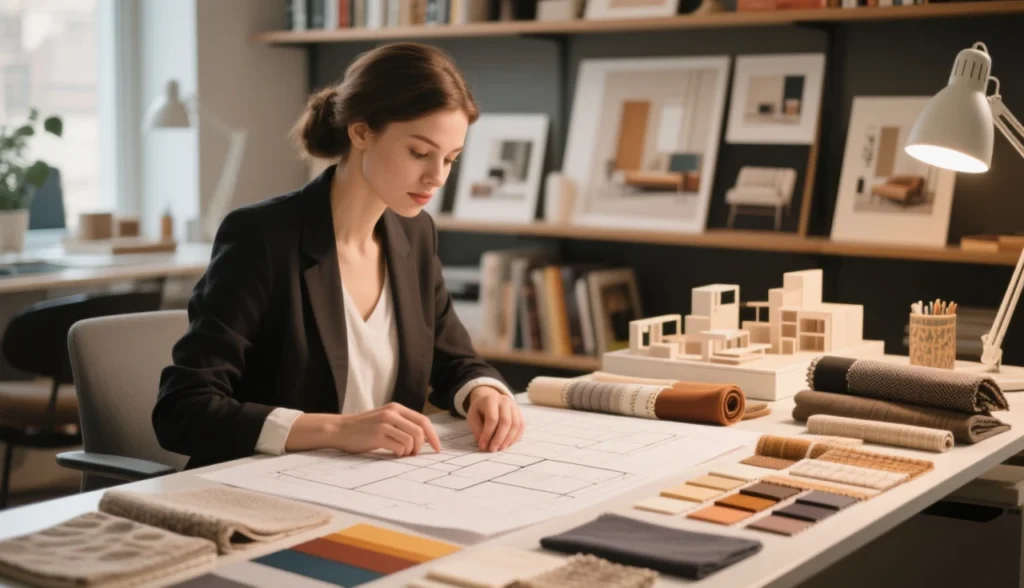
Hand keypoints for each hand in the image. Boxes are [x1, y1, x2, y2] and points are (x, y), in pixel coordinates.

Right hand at [286, 403, 440, 456]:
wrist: (340, 430)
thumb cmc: (363, 429)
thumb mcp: (385, 420)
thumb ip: (402, 424)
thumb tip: (423, 439)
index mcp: (396, 408)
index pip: (423, 420)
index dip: (433, 436)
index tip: (437, 449)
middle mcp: (392, 413)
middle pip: (420, 431)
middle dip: (421, 446)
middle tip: (413, 454)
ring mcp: (385, 423)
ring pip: (412, 439)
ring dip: (410, 451)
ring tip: (401, 453)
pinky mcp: (378, 435)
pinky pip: (400, 447)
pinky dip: (400, 453)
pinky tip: (392, 453)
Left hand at [467, 386, 523, 451]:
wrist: (490, 399)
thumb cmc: (480, 410)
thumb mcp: (473, 417)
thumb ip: (477, 430)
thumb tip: (484, 445)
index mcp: (491, 400)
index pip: (492, 419)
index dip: (487, 434)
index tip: (482, 445)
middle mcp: (505, 401)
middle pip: (506, 421)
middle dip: (499, 438)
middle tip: (493, 449)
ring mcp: (514, 406)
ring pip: (516, 425)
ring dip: (508, 439)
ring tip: (500, 448)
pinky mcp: (520, 413)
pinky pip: (521, 426)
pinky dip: (515, 438)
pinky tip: (508, 444)